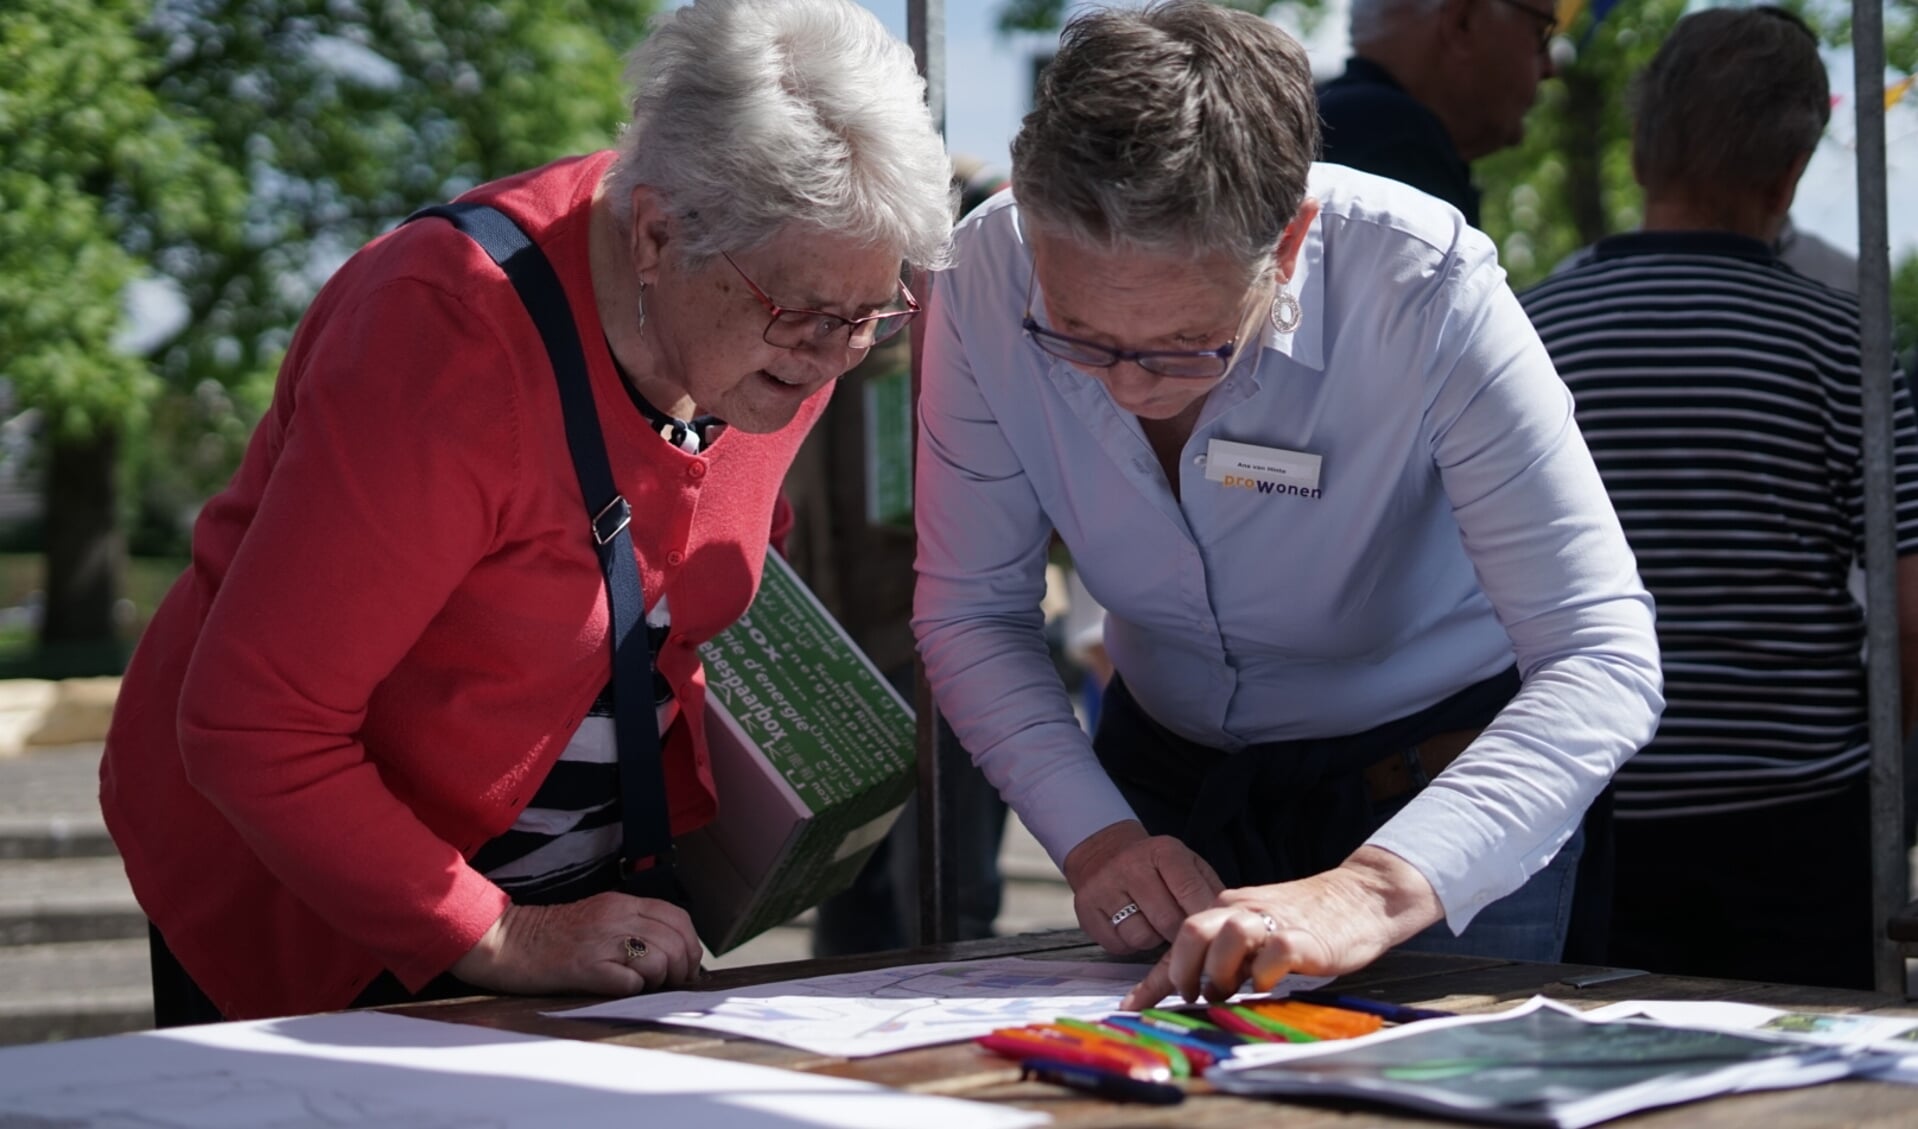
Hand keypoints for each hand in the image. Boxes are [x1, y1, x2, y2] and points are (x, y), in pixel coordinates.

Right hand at [451, 892, 702, 996]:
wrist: (507, 942)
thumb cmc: (553, 937)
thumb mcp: (599, 917)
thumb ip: (633, 926)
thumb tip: (672, 952)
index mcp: (622, 903)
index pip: (678, 918)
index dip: (691, 945)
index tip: (687, 966)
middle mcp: (616, 918)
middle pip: (676, 942)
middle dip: (683, 969)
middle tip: (671, 984)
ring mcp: (601, 942)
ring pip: (659, 960)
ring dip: (660, 981)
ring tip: (643, 986)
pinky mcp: (585, 968)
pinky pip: (630, 982)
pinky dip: (634, 990)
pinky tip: (621, 990)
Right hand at [1061, 820, 1222, 953]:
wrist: (1103, 852)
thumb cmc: (1153, 865)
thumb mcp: (1186, 863)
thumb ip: (1208, 889)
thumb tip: (1226, 923)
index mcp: (1163, 851)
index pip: (1192, 893)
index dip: (1204, 918)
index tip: (1213, 933)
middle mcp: (1130, 866)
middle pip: (1168, 921)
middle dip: (1181, 935)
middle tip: (1183, 935)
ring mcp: (1104, 888)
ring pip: (1142, 938)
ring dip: (1154, 939)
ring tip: (1153, 923)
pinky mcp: (1086, 911)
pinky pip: (1119, 945)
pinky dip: (1130, 943)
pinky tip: (1131, 925)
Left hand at [1119, 846, 1442, 1009]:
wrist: (1359, 897)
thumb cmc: (1306, 921)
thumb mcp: (1257, 933)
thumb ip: (1229, 954)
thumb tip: (1198, 988)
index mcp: (1226, 908)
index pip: (1180, 942)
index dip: (1153, 980)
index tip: (1132, 1007)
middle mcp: (1241, 909)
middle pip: (1190, 931)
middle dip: (1184, 972)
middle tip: (1197, 996)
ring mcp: (1271, 921)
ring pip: (1225, 936)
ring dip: (1220, 971)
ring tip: (1230, 991)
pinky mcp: (1303, 938)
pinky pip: (1272, 954)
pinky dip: (1264, 975)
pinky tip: (1268, 985)